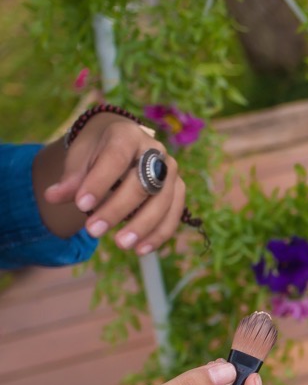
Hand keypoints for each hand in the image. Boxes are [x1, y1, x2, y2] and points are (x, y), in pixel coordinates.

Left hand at [40, 113, 185, 254]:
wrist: (121, 142)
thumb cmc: (97, 150)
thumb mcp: (80, 156)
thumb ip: (71, 178)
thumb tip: (52, 197)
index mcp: (128, 135)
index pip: (115, 158)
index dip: (99, 182)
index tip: (80, 205)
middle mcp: (155, 151)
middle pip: (142, 183)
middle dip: (117, 209)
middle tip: (92, 231)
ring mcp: (171, 171)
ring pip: (163, 201)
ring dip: (143, 226)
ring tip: (121, 245)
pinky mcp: (178, 189)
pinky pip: (173, 214)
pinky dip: (159, 234)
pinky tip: (141, 250)